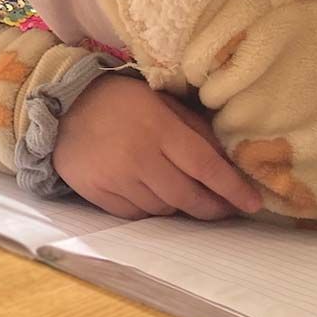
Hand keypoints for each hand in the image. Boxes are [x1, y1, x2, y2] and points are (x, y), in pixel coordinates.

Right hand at [53, 74, 264, 220]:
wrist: (63, 107)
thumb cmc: (122, 102)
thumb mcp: (163, 104)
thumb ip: (196, 130)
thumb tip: (230, 163)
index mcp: (160, 129)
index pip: (206, 167)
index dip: (233, 189)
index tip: (253, 204)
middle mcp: (138, 157)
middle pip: (187, 196)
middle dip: (213, 207)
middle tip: (226, 209)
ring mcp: (115, 178)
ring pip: (162, 209)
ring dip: (179, 206)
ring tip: (183, 195)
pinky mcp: (96, 192)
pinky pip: (135, 214)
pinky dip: (149, 210)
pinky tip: (152, 196)